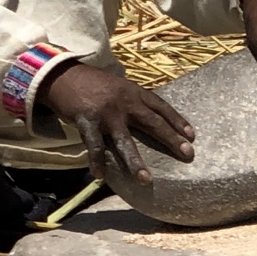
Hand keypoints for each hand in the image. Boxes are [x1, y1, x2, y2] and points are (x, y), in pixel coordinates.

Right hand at [40, 63, 194, 181]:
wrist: (64, 75)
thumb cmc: (93, 84)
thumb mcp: (118, 87)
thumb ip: (133, 101)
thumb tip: (150, 118)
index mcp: (134, 92)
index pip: (161, 106)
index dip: (177, 120)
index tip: (192, 136)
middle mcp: (124, 101)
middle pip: (152, 122)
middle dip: (171, 139)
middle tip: (187, 154)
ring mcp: (107, 113)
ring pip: (125, 141)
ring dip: (136, 162)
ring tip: (146, 180)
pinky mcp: (88, 121)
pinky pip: (95, 146)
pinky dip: (97, 162)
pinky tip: (100, 175)